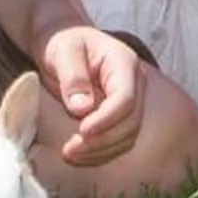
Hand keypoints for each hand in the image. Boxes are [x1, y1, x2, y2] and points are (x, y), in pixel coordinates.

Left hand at [39, 25, 146, 167]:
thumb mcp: (62, 52)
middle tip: (70, 149)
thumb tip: (82, 109)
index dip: (107, 119)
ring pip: (127, 136)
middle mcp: (134, 84)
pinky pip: (117, 141)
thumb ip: (73, 77)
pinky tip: (78, 154)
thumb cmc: (63, 42)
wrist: (64, 43)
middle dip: (102, 141)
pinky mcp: (120, 116)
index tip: (82, 132)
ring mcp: (130, 101)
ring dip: (101, 151)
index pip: (126, 98)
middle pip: (131, 122)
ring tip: (69, 153)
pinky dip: (99, 153)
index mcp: (124, 64)